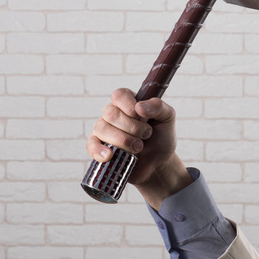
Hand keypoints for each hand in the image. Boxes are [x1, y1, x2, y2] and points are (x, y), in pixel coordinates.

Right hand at [86, 88, 191, 208]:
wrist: (158, 163)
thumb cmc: (162, 137)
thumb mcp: (168, 118)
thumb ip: (158, 107)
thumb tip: (139, 106)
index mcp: (128, 102)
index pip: (119, 95)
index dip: (128, 105)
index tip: (141, 116)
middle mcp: (113, 114)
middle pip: (110, 113)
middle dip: (131, 126)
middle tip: (147, 134)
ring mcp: (104, 131)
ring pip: (102, 128)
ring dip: (123, 140)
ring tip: (138, 148)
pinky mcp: (100, 148)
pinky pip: (91, 144)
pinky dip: (99, 150)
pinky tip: (109, 155)